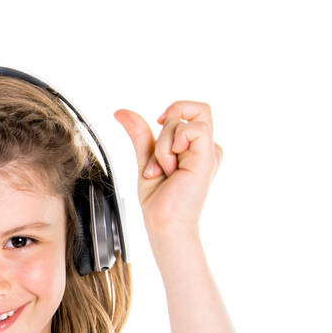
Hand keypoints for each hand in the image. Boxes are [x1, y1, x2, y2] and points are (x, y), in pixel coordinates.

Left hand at [113, 101, 223, 238]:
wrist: (163, 223)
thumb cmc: (159, 201)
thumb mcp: (146, 159)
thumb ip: (140, 133)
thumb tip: (121, 112)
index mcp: (196, 147)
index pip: (189, 113)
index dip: (171, 116)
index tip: (157, 135)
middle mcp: (206, 148)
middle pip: (196, 108)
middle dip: (168, 123)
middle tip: (160, 152)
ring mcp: (210, 152)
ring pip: (183, 121)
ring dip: (162, 145)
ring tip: (164, 170)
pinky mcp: (209, 157)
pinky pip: (192, 128)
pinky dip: (170, 146)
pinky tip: (171, 168)